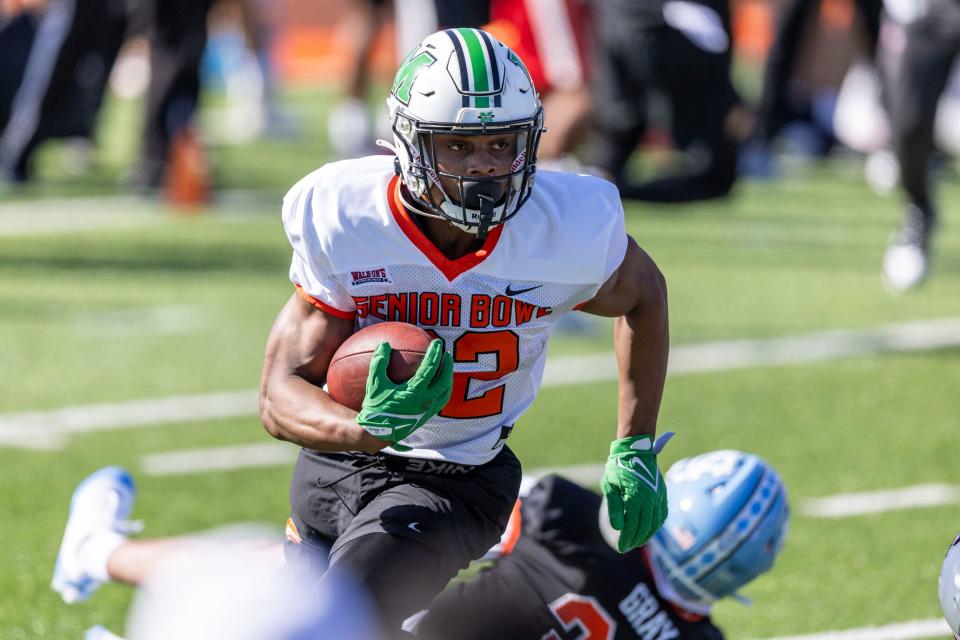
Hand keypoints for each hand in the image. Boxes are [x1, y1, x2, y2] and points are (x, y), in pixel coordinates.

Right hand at [355, 339, 452, 448]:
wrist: (378, 433)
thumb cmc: (375, 408)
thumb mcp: (374, 384)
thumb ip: (379, 363)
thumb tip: (384, 344)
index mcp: (414, 392)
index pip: (429, 369)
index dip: (434, 354)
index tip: (437, 343)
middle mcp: (425, 401)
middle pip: (444, 380)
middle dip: (447, 365)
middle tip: (447, 354)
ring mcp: (428, 410)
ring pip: (445, 392)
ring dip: (448, 378)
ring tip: (447, 368)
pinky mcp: (426, 416)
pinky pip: (441, 401)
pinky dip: (444, 391)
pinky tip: (440, 386)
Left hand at [601, 432, 673, 552]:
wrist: (636, 450)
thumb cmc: (619, 467)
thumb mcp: (609, 485)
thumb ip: (614, 506)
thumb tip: (618, 527)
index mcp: (635, 497)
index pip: (632, 525)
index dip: (627, 539)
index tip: (621, 548)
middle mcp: (650, 499)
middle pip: (644, 527)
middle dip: (635, 540)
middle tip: (626, 547)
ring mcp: (658, 497)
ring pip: (655, 523)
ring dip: (646, 535)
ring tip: (636, 542)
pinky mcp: (663, 494)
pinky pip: (662, 515)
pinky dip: (656, 525)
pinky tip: (649, 530)